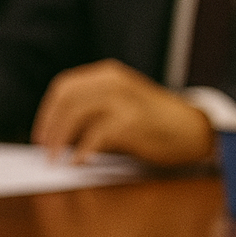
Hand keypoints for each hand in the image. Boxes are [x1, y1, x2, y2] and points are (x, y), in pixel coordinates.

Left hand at [32, 58, 213, 165]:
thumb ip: (93, 112)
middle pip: (65, 100)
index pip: (64, 88)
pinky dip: (82, 150)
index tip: (40, 135)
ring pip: (75, 113)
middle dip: (49, 127)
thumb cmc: (155, 123)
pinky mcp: (131, 120)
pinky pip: (95, 134)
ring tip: (56, 159)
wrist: (195, 130)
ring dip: (60, 139)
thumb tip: (56, 135)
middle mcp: (113, 81)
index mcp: (107, 75)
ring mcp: (123, 99)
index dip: (47, 112)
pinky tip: (78, 161)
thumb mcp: (122, 105)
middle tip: (44, 151)